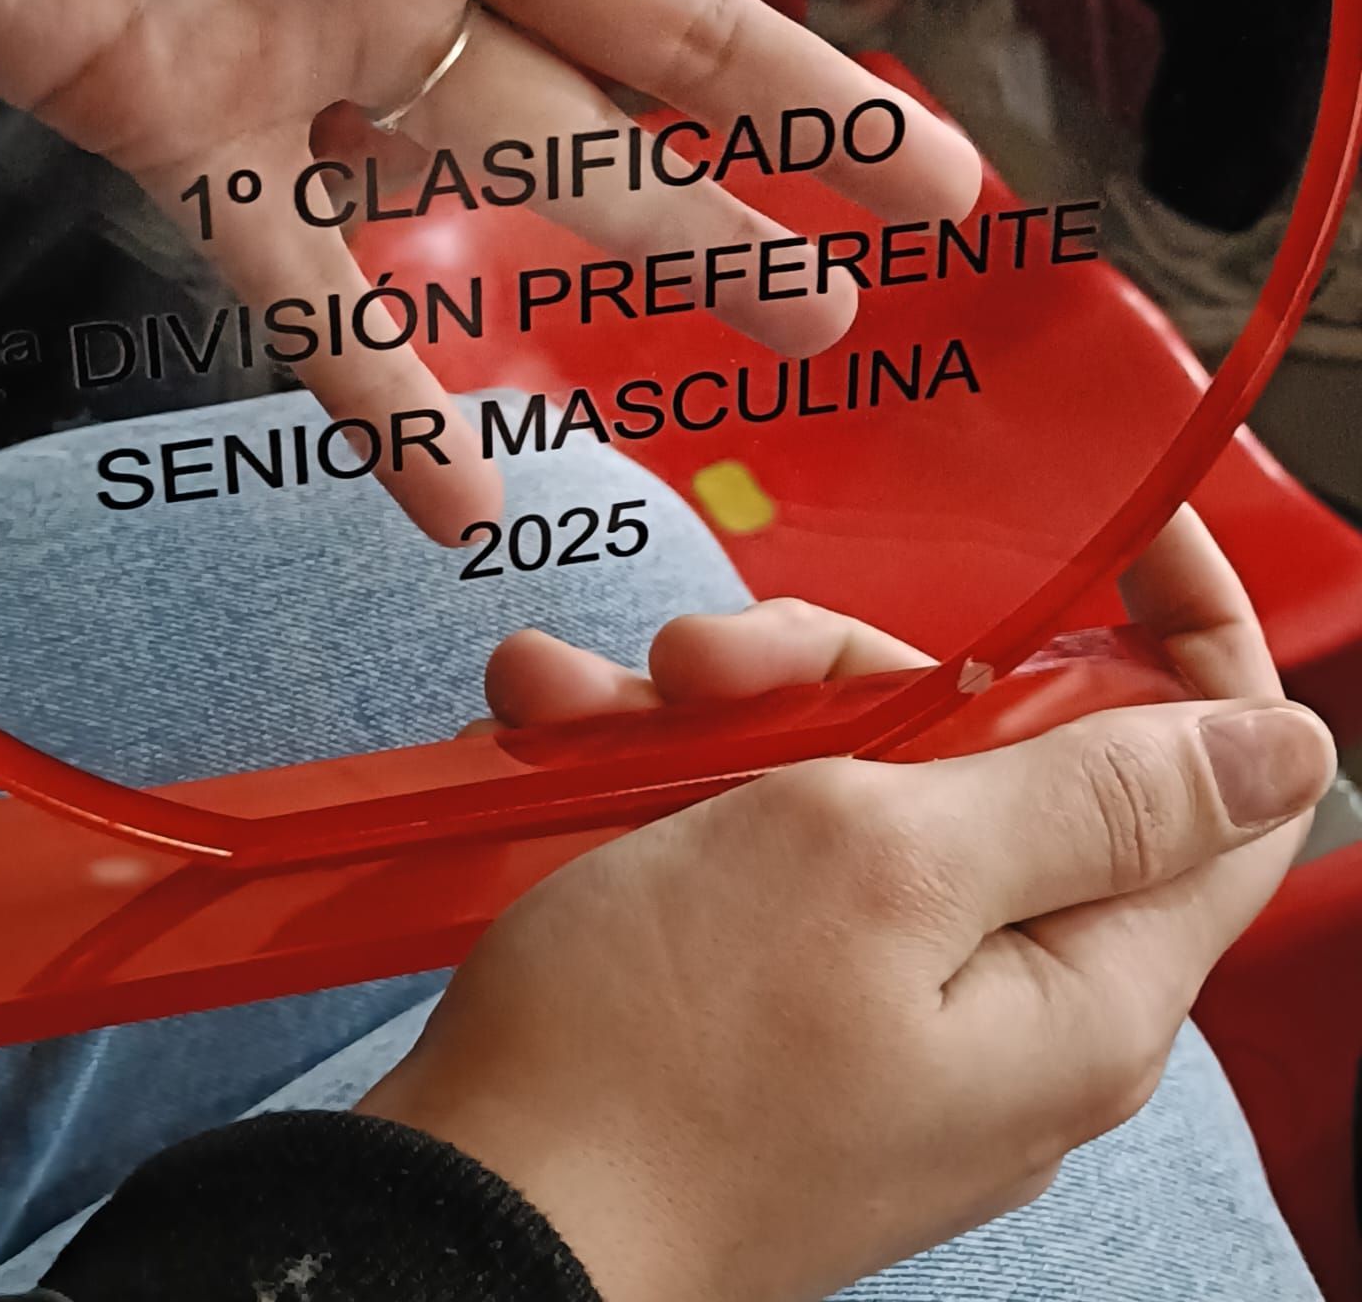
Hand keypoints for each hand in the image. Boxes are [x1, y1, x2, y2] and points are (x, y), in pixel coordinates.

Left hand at [0, 0, 1012, 542]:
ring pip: (527, 161)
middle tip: (950, 193)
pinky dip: (386, 393)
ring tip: (805, 320)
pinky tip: (471, 501)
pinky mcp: (173, 122)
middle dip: (806, 108)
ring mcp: (305, 25)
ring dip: (667, 247)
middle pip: (655, 23)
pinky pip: (302, 283)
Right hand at [361, 508, 1335, 1301]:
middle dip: (855, 675)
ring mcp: (886, 1008)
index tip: (1122, 538)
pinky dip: (675, 787)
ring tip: (606, 711)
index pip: (1224, 788)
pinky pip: (766, 852)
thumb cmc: (666, 1051)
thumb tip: (1285, 750)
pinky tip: (569, 742)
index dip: (1193, 642)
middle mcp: (1006, 1005)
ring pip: (861, 787)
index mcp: (1083, 984)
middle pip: (1001, 758)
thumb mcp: (883, 864)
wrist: (474, 1217)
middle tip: (717, 661)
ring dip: (730, 720)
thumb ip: (1091, 793)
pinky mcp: (782, 1009)